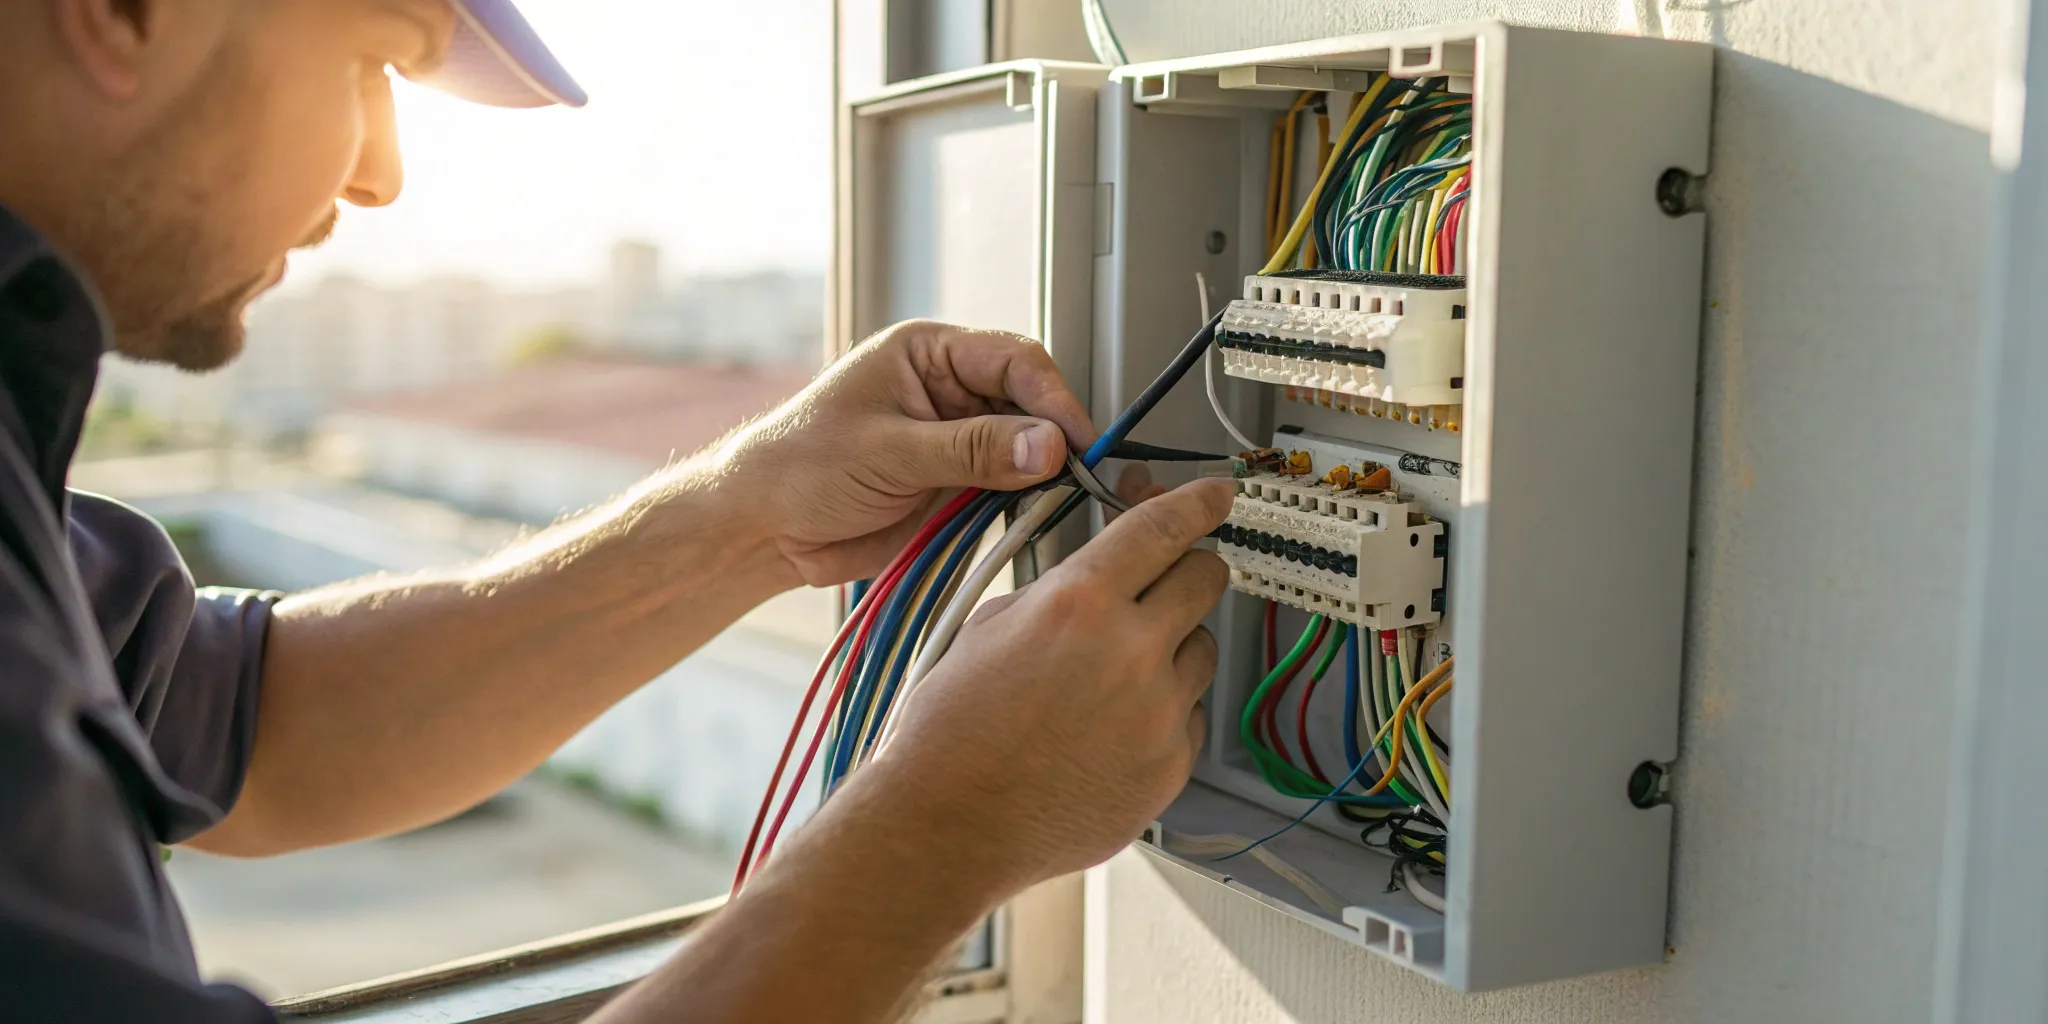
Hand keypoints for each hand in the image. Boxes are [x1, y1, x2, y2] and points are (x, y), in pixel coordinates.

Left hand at [716, 320, 1094, 586]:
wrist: (763, 526)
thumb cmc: (798, 465)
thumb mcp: (887, 451)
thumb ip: (969, 449)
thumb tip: (1046, 445)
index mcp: (928, 354)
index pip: (1015, 361)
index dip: (1052, 399)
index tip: (1076, 441)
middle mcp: (950, 391)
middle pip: (1030, 403)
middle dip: (1056, 437)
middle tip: (1077, 476)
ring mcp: (957, 440)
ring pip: (1027, 449)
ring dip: (1045, 475)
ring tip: (1062, 500)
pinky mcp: (958, 486)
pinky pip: (1010, 489)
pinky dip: (1028, 504)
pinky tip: (1038, 516)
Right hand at [861, 476, 1233, 889]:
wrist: (948, 823)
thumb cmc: (953, 731)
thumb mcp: (990, 625)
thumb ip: (1062, 590)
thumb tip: (1107, 572)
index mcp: (1081, 602)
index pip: (1164, 527)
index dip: (1198, 502)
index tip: (1216, 495)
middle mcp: (1132, 651)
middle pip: (1206, 579)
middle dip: (1189, 570)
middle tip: (1165, 584)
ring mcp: (1159, 713)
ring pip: (1201, 650)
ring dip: (1170, 649)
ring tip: (1108, 681)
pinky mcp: (1170, 766)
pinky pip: (1189, 716)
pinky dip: (1161, 714)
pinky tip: (1108, 731)